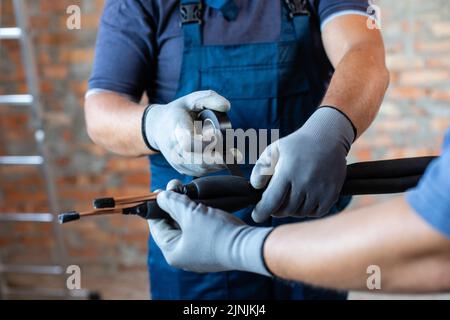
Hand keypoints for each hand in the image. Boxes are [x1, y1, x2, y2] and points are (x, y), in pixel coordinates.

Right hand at [144, 90, 229, 175]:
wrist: (157, 127)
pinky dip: (214, 167)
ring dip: (219, 163)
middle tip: (233, 152)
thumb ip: (209, 98)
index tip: (218, 135)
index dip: (206, 143)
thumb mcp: (191, 100)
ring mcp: (177, 161)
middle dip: (218, 157)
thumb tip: (227, 106)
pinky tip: (222, 158)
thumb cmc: (178, 113)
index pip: (190, 143)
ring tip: (231, 154)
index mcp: (177, 130)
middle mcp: (175, 149)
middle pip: (198, 161)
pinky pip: (200, 171)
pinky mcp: (182, 168)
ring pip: (201, 169)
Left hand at [147, 180, 272, 274]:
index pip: (157, 226)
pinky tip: (201, 202)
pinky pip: (199, 229)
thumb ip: (173, 202)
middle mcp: (184, 256)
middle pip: (172, 225)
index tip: (158, 190)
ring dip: (186, 208)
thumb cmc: (215, 232)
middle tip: (176, 184)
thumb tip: (160, 196)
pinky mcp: (213, 248)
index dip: (156, 206)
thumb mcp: (190, 213)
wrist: (247, 246)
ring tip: (188, 189)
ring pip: (187, 226)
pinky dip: (198, 216)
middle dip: (174, 204)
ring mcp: (199, 253)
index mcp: (173, 252)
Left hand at [250, 107, 354, 221]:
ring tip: (289, 198)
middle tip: (274, 202)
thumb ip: (261, 168)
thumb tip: (256, 187)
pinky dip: (308, 211)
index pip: (271, 201)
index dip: (261, 212)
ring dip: (292, 209)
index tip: (256, 216)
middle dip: (276, 209)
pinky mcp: (332, 193)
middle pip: (285, 210)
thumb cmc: (296, 144)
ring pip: (300, 212)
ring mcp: (320, 189)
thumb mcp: (274, 150)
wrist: (328, 137)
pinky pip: (316, 213)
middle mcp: (304, 182)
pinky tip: (304, 201)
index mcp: (287, 171)